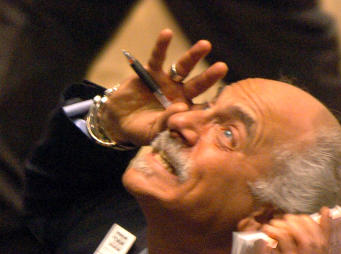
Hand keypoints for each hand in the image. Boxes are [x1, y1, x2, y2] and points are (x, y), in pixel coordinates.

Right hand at [101, 29, 228, 146]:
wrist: (118, 119)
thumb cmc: (139, 129)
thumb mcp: (152, 132)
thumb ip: (166, 122)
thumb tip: (180, 108)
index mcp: (184, 110)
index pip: (201, 108)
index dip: (210, 106)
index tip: (220, 104)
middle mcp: (179, 93)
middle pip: (198, 84)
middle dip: (209, 76)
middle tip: (221, 68)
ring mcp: (166, 81)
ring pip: (183, 67)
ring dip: (194, 56)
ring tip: (205, 45)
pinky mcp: (151, 72)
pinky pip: (157, 58)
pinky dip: (162, 46)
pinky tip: (166, 34)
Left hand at [241, 210, 331, 253]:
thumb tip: (287, 245)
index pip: (327, 249)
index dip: (325, 228)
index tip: (322, 212)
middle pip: (318, 242)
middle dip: (306, 224)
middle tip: (290, 216)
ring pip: (307, 242)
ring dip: (292, 226)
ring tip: (278, 221)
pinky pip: (290, 247)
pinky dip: (282, 234)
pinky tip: (271, 229)